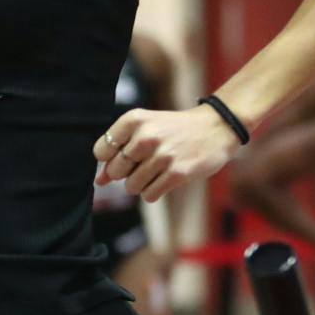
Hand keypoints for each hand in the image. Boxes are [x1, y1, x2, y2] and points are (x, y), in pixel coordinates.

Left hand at [94, 105, 240, 201]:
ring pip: (131, 186)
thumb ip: (119, 153)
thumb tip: (98, 181)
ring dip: (142, 184)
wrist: (216, 128)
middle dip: (126, 174)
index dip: (109, 159)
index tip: (125, 156)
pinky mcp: (177, 173)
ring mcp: (162, 155)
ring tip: (157, 170)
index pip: (101, 150)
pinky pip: (149, 195)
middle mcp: (146, 135)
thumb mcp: (146, 130)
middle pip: (115, 171)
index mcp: (134, 119)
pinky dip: (154, 192)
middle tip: (145, 163)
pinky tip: (165, 178)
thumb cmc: (175, 130)